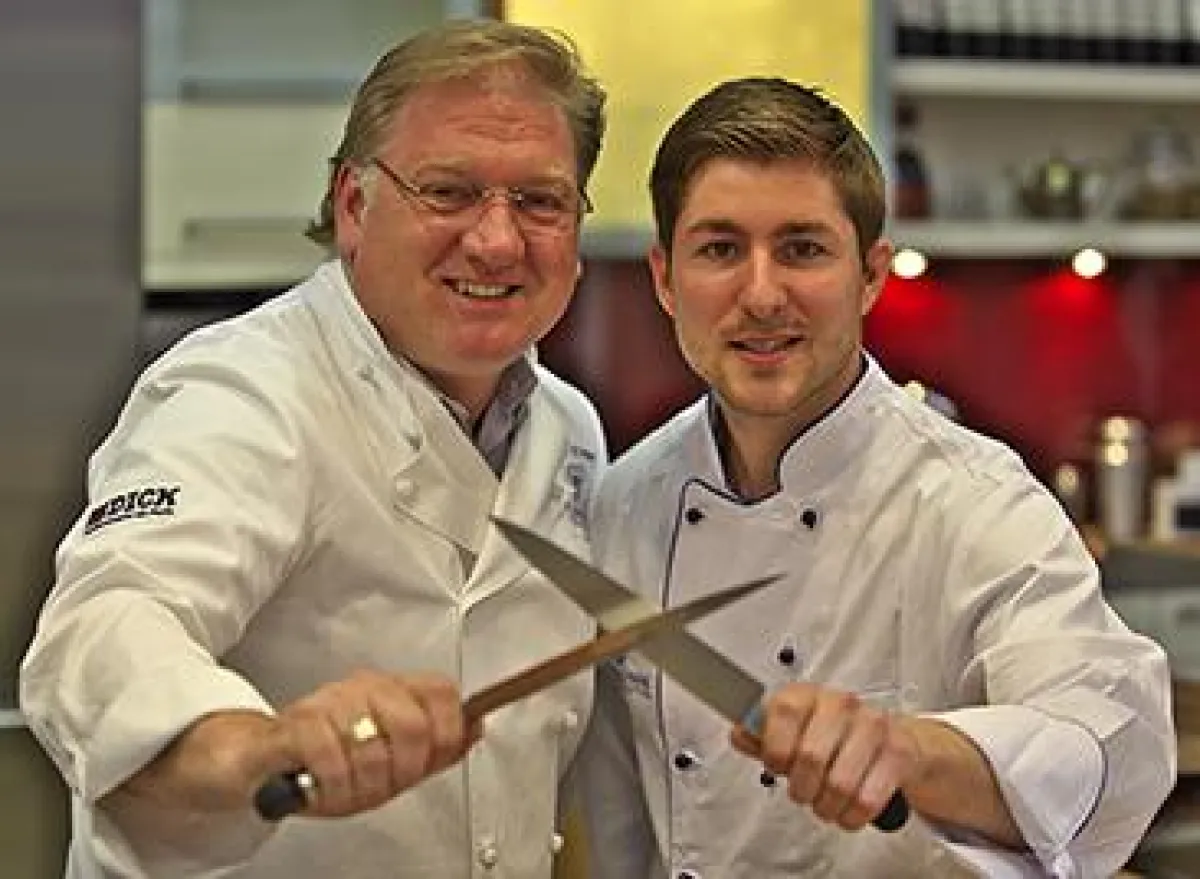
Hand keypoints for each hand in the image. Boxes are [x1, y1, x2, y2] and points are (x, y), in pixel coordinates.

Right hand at [114, 669, 478, 818]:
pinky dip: (332, 782)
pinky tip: (321, 789)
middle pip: (413, 726)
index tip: (434, 759)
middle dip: (404, 771)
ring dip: (363, 787)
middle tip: (382, 786)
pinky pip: (327, 753)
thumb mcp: (386, 758)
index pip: (441, 694)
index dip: (448, 732)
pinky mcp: (289, 731)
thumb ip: (432, 745)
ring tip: (344, 791)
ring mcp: (323, 707)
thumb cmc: (317, 759)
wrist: (244, 760)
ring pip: (373, 747)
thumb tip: (477, 728)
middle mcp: (358, 690)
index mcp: (387, 690)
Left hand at [730, 682, 917, 831]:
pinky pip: (867, 800)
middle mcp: (841, 704)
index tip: (777, 764)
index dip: (775, 748)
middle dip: (801, 788)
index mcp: (808, 695)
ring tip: (825, 803)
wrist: (892, 740)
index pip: (783, 712)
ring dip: (827, 807)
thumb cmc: (834, 737)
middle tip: (803, 792)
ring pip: (839, 784)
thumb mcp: (793, 731)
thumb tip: (740, 733)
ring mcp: (872, 726)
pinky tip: (848, 810)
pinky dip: (852, 816)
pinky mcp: (898, 753)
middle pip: (810, 756)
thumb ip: (760, 735)